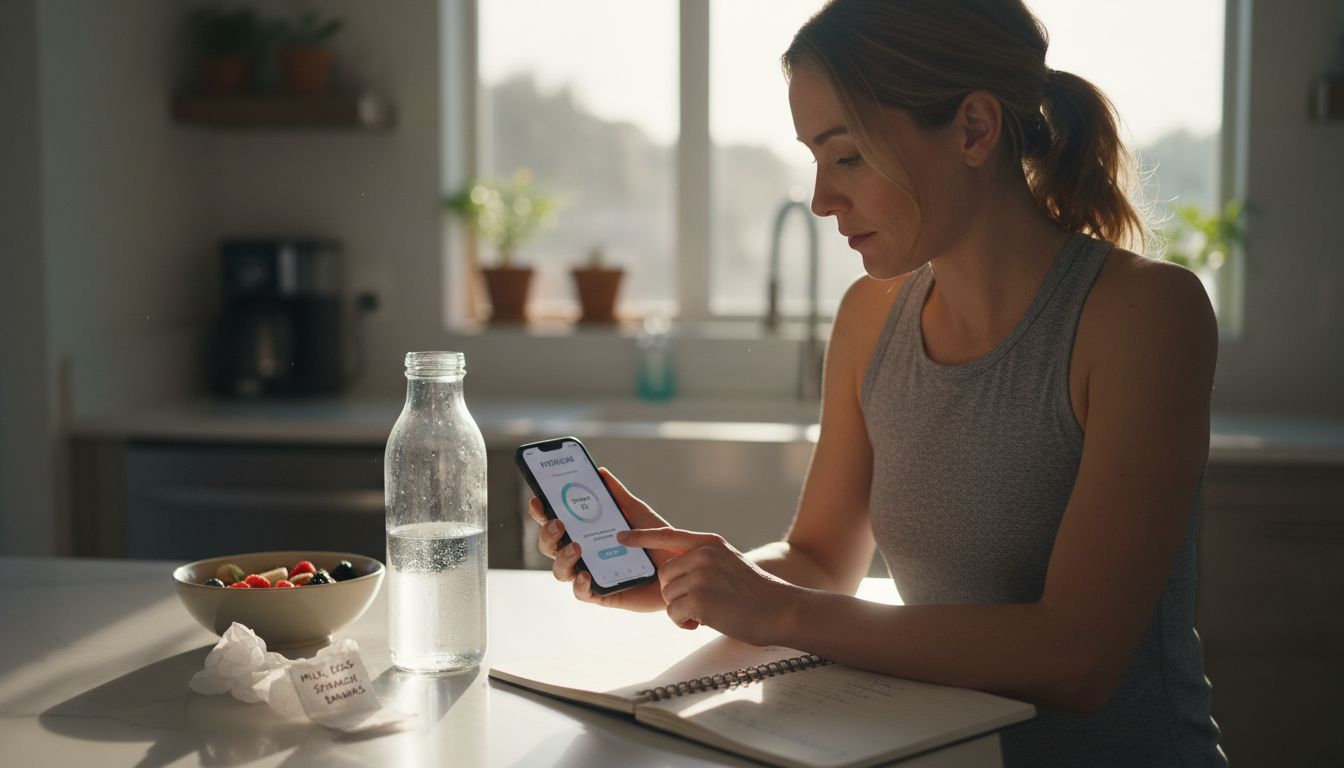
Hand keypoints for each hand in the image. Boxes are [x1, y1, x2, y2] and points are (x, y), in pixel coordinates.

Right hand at [526, 467, 679, 614]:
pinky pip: (581, 593)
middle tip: (559, 522)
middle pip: (550, 546)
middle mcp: (583, 554)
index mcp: (586, 532)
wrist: (682, 568)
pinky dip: (579, 584)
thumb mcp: (637, 513)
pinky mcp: (602, 594)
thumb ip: (618, 495)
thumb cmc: (657, 541)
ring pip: (560, 570)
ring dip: (562, 557)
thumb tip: (600, 472)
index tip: (538, 500)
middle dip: (547, 533)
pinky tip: (586, 573)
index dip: (542, 512)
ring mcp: (590, 574)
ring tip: (576, 547)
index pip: (555, 522)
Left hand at [616, 527, 796, 645]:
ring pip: (668, 596)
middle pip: (664, 575)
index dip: (640, 536)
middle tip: (700, 603)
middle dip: (675, 593)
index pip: (666, 535)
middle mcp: (703, 554)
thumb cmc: (754, 594)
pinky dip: (685, 623)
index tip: (620, 536)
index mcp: (709, 543)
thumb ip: (703, 561)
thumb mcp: (728, 563)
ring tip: (708, 612)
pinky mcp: (698, 598)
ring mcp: (700, 575)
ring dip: (682, 610)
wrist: (780, 610)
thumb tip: (673, 572)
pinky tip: (706, 622)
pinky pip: (674, 614)